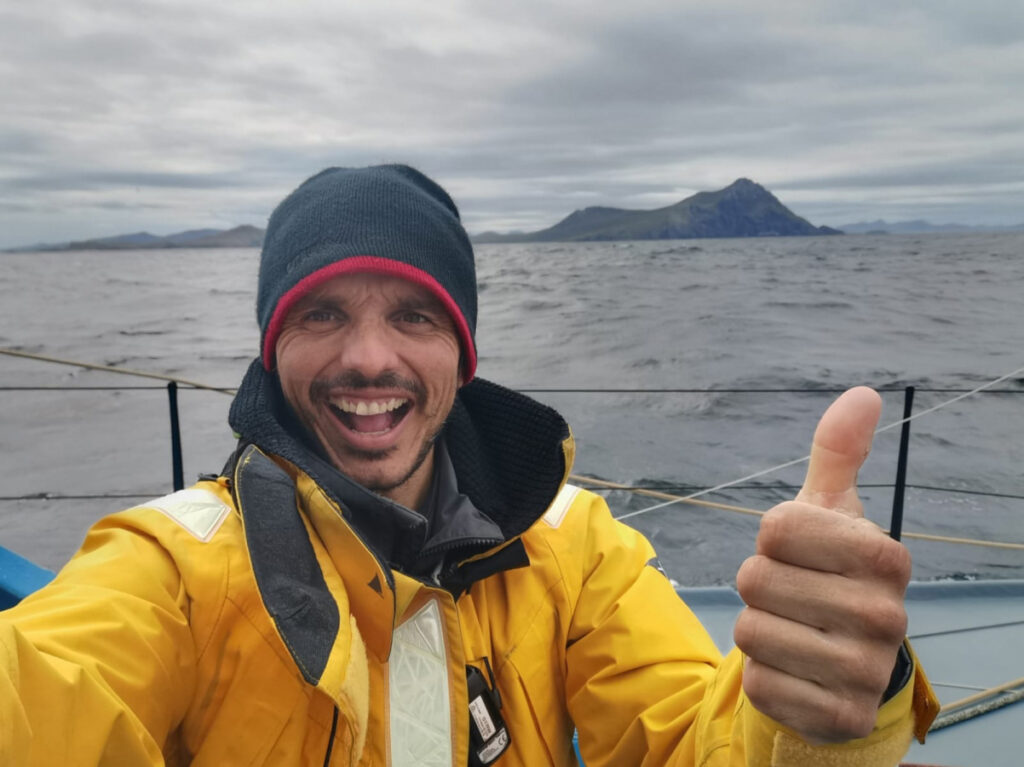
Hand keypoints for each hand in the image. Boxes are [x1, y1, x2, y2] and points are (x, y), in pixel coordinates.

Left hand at [734, 387, 911, 743]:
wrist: (846, 665)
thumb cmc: (829, 572)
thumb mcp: (829, 512)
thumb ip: (837, 454)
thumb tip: (862, 393)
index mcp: (885, 557)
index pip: (777, 527)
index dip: (772, 538)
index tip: (797, 550)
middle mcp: (886, 615)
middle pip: (755, 580)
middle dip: (759, 586)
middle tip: (792, 596)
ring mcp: (866, 671)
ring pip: (749, 632)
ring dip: (756, 630)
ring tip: (794, 631)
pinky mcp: (840, 717)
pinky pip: (758, 684)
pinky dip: (763, 676)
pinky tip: (796, 672)